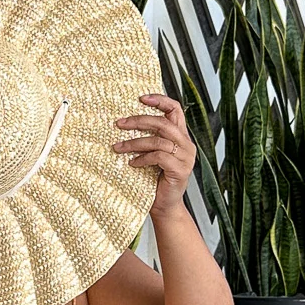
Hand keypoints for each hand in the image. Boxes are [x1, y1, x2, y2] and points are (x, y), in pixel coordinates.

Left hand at [114, 93, 195, 218]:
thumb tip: (125, 122)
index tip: (141, 98)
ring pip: (158, 141)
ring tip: (118, 147)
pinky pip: (158, 157)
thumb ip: (149, 138)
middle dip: (139, 121)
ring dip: (134, 143)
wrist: (164, 206)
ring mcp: (185, 158)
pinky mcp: (180, 170)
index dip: (159, 100)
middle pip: (163, 123)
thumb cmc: (154, 180)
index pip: (175, 110)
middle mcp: (187, 144)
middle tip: (119, 123)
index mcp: (181, 136)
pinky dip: (142, 158)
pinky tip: (132, 164)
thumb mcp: (151, 154)